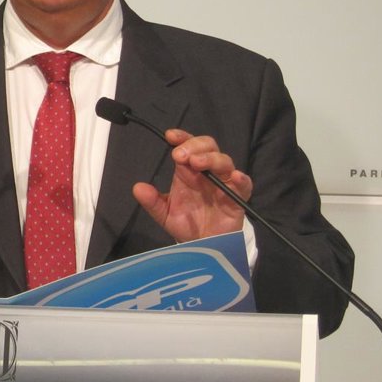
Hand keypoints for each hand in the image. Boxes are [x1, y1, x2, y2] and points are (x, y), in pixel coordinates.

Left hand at [131, 129, 249, 242]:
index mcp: (188, 171)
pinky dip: (241, 179)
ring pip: (224, 161)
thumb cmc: (187, 224)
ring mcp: (224, 184)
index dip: (181, 137)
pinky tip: (234, 177)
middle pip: (208, 147)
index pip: (188, 146)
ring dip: (211, 158)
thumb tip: (137, 188)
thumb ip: (152, 201)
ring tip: (197, 163)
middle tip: (180, 155)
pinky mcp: (238, 198)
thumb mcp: (165, 213)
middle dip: (195, 145)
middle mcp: (207, 173)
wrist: (203, 245)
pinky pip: (244, 185)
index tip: (170, 136)